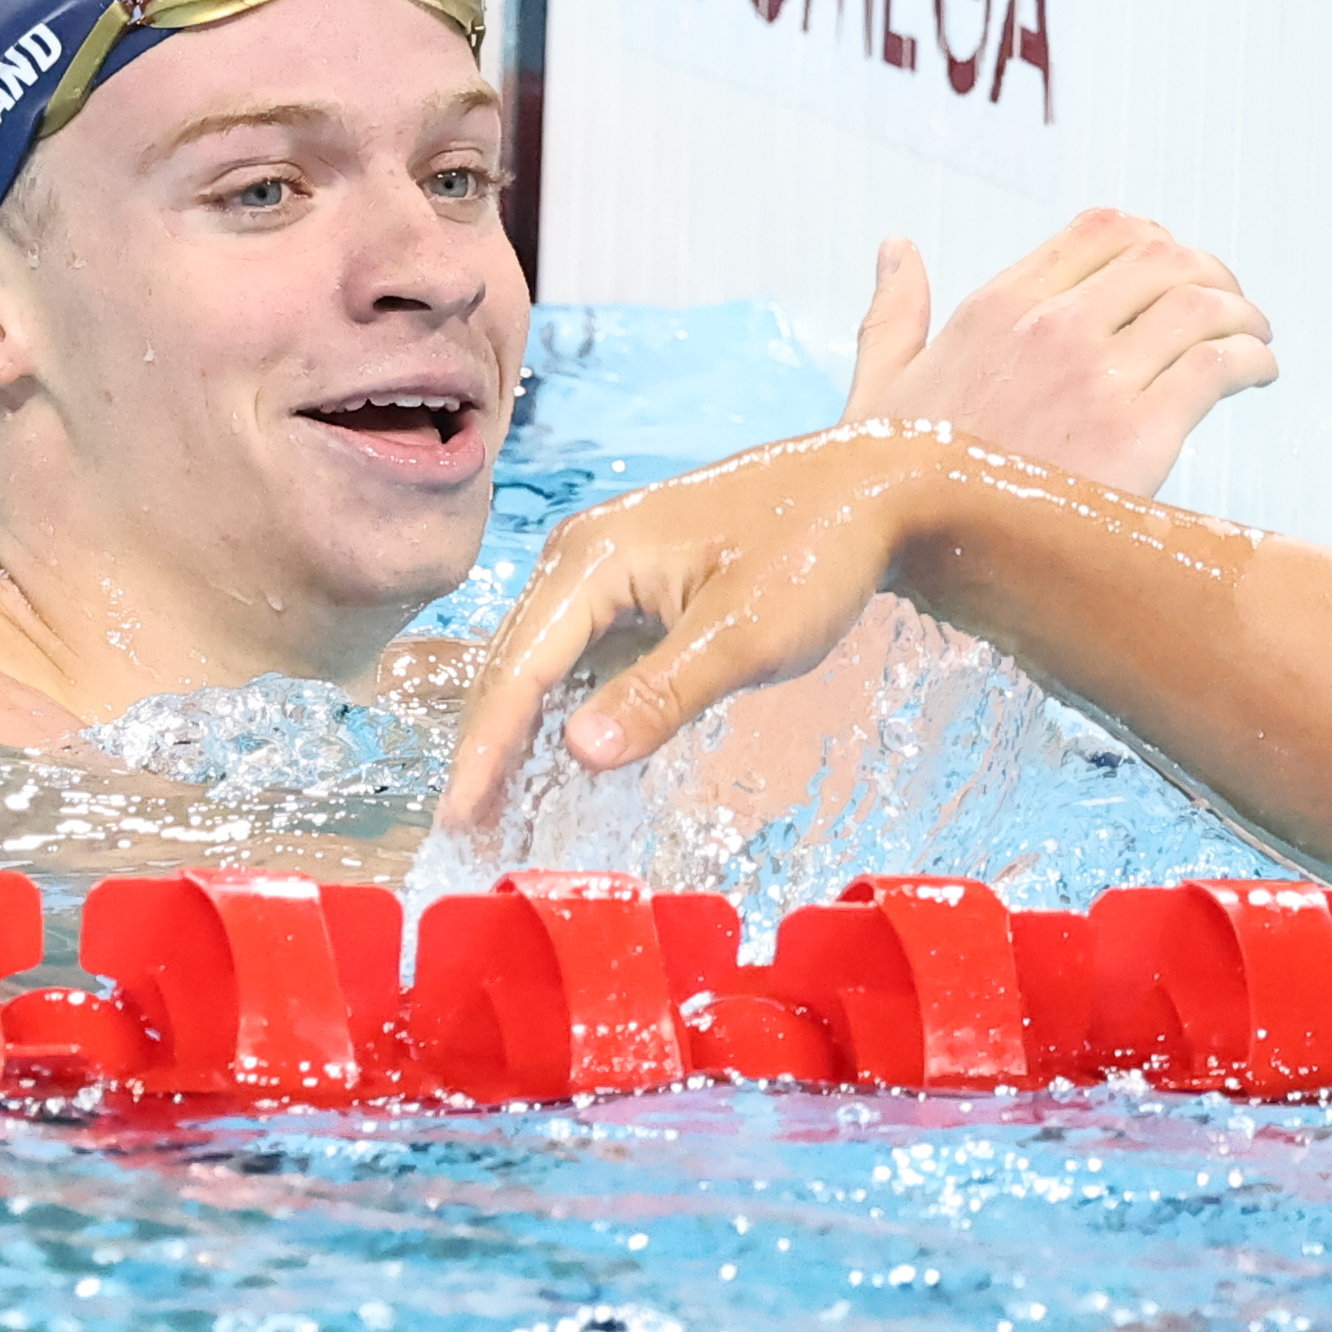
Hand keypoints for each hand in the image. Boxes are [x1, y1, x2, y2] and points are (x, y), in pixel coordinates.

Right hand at [437, 426, 934, 830]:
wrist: (874, 491)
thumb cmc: (816, 551)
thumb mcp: (745, 635)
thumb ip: (662, 694)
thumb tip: (579, 752)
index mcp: (593, 557)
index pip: (518, 669)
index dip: (484, 751)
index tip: (457, 821)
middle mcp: (582, 556)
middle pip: (515, 669)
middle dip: (489, 754)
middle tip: (468, 839)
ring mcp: (607, 571)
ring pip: (544, 667)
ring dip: (520, 740)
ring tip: (498, 820)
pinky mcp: (636, 590)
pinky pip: (582, 660)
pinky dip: (566, 715)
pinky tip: (558, 768)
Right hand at [838, 209, 1276, 496]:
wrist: (900, 548)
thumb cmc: (889, 482)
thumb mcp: (880, 384)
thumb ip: (895, 312)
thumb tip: (895, 248)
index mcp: (996, 306)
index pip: (1103, 230)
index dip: (1156, 239)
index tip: (1176, 269)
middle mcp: (1050, 326)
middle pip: (1165, 258)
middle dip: (1211, 274)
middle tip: (1231, 306)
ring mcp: (1095, 377)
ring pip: (1201, 304)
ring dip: (1243, 315)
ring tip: (1255, 340)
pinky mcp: (1135, 434)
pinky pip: (1218, 367)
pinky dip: (1252, 361)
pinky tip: (1258, 376)